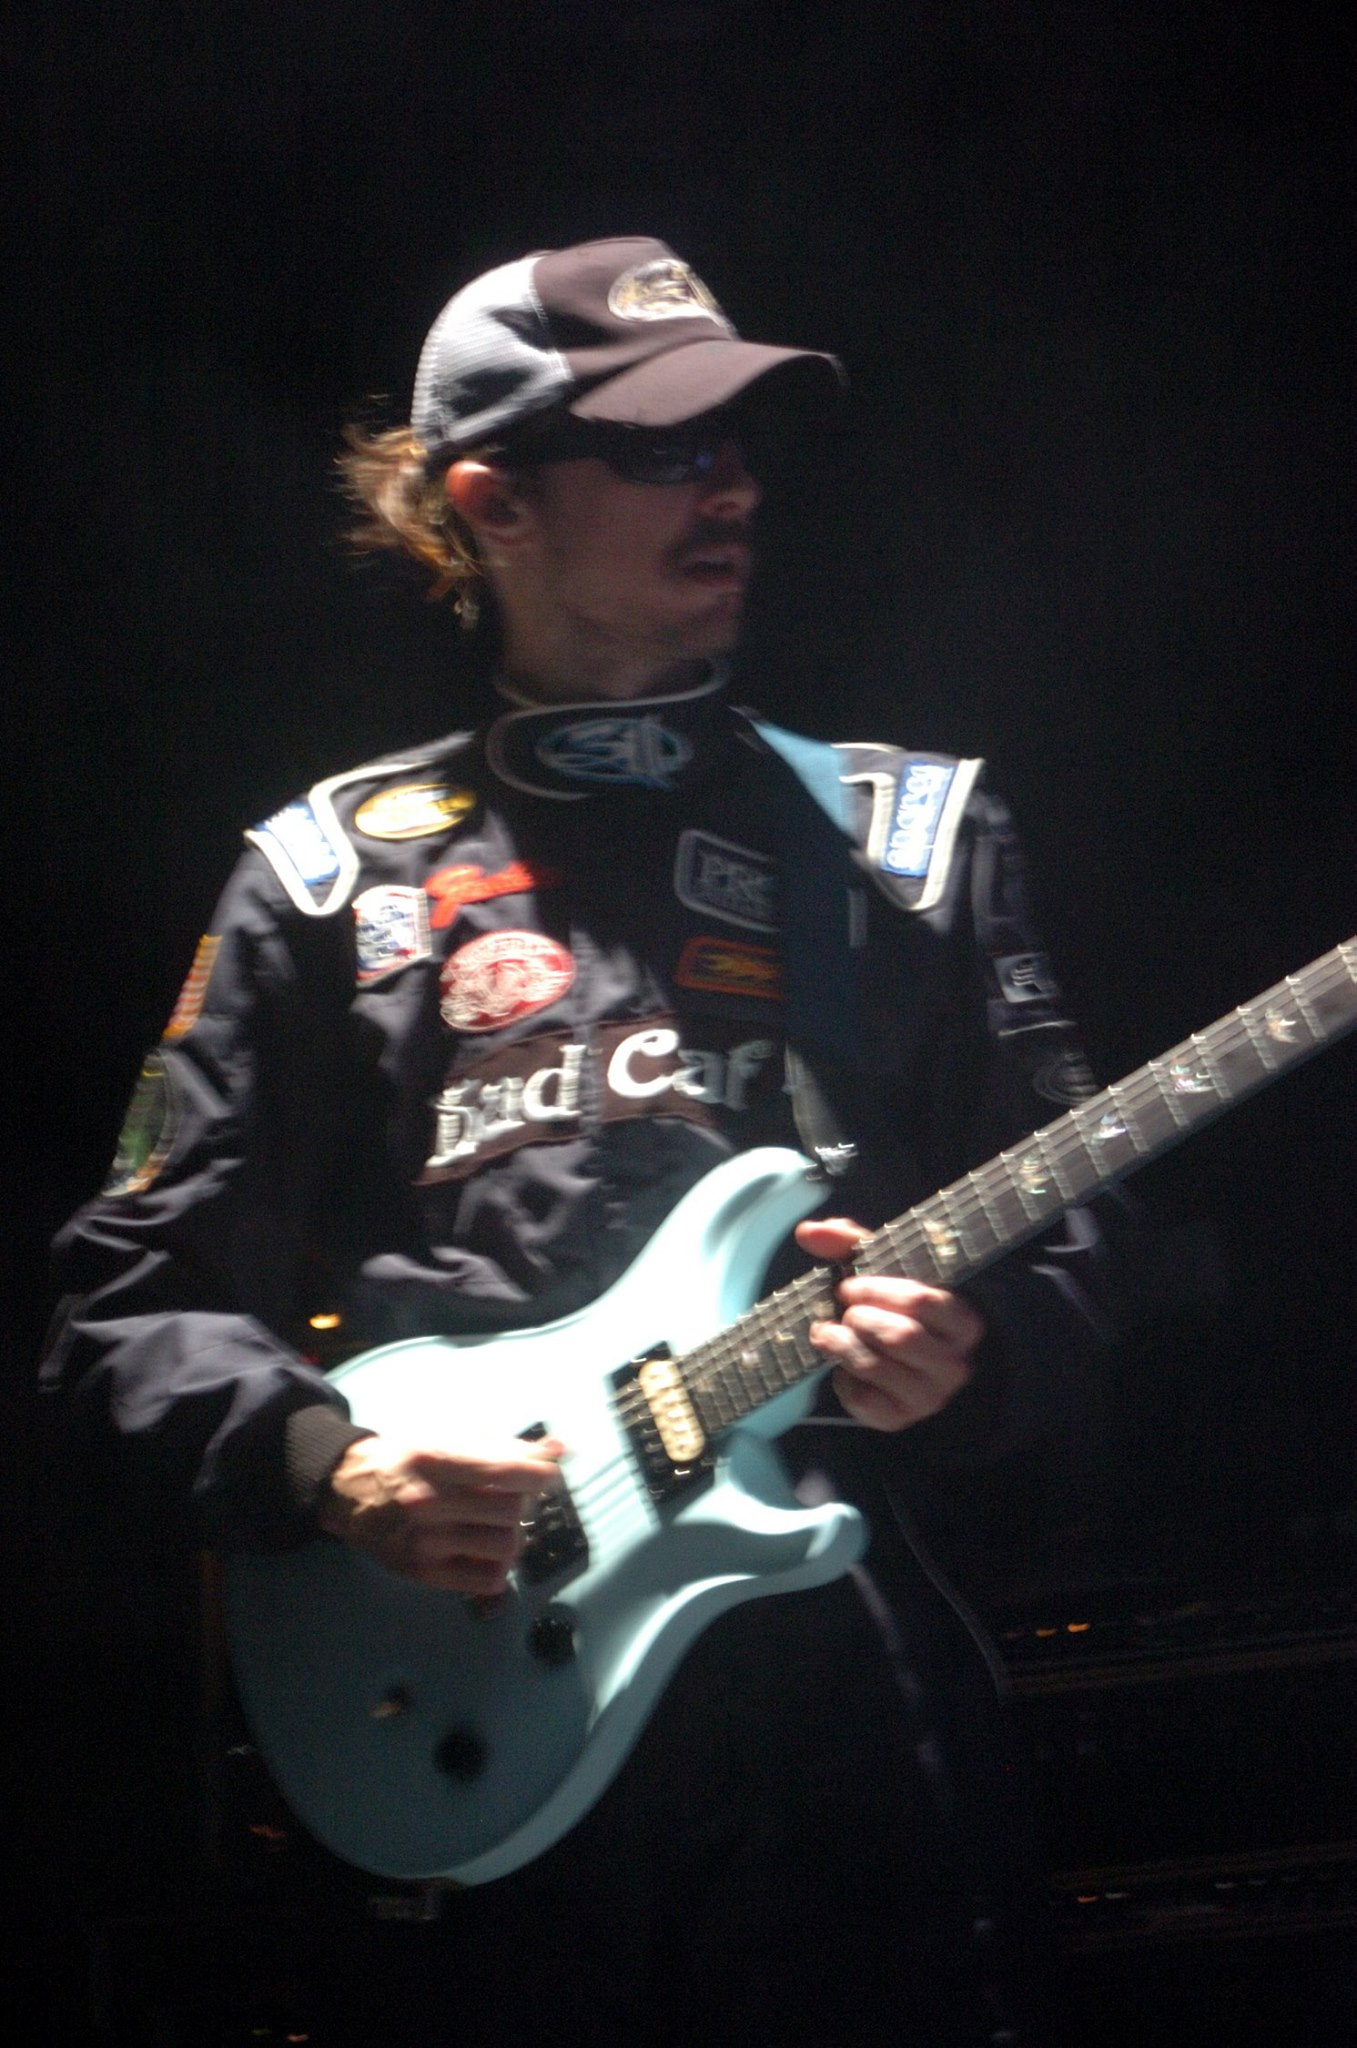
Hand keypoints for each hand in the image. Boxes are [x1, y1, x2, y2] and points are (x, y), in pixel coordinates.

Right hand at [318, 1434, 564, 1592]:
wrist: (348, 1490)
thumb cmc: (405, 1459)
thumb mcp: (447, 1439)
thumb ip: (504, 1445)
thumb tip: (558, 1449)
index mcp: (434, 1459)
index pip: (502, 1470)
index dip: (537, 1474)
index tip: (548, 1474)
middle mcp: (427, 1502)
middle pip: (510, 1509)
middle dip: (521, 1501)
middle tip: (510, 1495)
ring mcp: (425, 1542)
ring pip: (505, 1545)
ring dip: (512, 1532)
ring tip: (496, 1521)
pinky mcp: (424, 1573)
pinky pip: (488, 1579)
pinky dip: (499, 1564)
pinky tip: (484, 1547)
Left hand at [794, 1217, 982, 1431]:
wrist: (908, 1366)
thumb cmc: (896, 1309)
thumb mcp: (883, 1271)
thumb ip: (850, 1244)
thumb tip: (808, 1231)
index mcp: (962, 1323)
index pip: (922, 1300)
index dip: (877, 1290)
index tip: (849, 1286)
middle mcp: (954, 1364)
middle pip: (900, 1336)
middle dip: (860, 1318)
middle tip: (843, 1311)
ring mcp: (928, 1397)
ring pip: (876, 1367)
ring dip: (841, 1345)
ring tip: (828, 1332)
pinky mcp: (897, 1419)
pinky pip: (861, 1399)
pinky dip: (841, 1378)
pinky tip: (842, 1365)